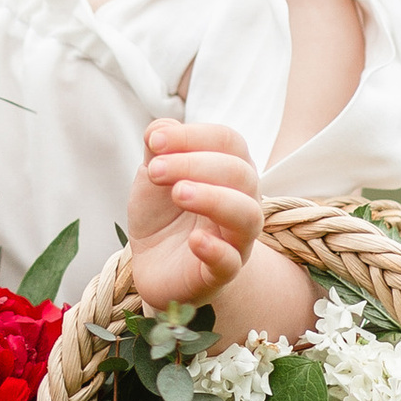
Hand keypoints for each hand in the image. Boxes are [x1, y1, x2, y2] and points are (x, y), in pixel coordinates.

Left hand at [127, 117, 264, 310]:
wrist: (155, 265)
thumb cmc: (163, 215)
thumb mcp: (153, 177)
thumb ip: (159, 149)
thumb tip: (161, 128)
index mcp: (229, 171)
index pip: (229, 142)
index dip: (193, 136)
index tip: (155, 142)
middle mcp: (242, 202)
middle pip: (241, 174)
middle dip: (196, 164)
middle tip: (155, 170)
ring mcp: (236, 240)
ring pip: (247, 216)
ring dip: (213, 199)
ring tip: (178, 193)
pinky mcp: (220, 273)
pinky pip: (231, 262)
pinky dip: (216, 249)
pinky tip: (194, 240)